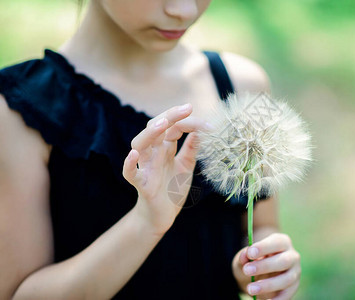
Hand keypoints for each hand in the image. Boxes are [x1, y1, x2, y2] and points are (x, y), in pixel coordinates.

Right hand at [122, 103, 203, 234]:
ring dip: (149, 133)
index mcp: (165, 147)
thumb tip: (202, 128)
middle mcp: (154, 153)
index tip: (209, 125)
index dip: (190, 122)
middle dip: (170, 116)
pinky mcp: (142, 185)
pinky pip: (130, 173)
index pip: (174, 127)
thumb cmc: (172, 189)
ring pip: (139, 144)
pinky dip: (128, 164)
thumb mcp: (186, 165)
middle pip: (155, 128)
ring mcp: (146, 167)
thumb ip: (192, 148)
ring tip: (162, 124)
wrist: (164, 216)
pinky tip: (133, 155)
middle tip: (187, 108)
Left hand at [232, 233, 300, 299]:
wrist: (259, 274)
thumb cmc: (253, 260)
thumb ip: (244, 255)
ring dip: (268, 285)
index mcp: (282, 242)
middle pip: (283, 261)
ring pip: (286, 279)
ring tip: (250, 289)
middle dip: (265, 266)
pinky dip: (277, 299)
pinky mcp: (294, 287)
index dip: (264, 247)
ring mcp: (295, 272)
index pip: (276, 242)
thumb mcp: (246, 256)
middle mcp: (292, 255)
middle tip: (247, 270)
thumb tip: (245, 256)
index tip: (250, 253)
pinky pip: (287, 294)